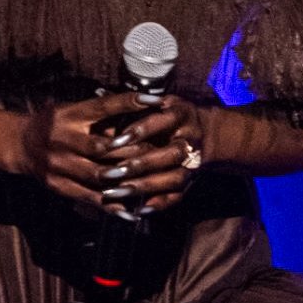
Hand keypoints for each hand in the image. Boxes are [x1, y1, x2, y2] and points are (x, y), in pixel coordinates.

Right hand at [12, 92, 200, 213]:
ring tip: (152, 179)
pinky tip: (131, 207)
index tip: (157, 101)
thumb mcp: (74, 110)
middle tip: (161, 150)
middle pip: (103, 147)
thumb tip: (142, 106)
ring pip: (98, 174)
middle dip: (133, 149)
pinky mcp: (57, 185)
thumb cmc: (57, 122)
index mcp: (69, 115)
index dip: (130, 103)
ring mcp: (58, 164)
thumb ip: (102, 113)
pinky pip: (89, 196)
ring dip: (126, 178)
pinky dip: (112, 203)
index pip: (103, 107)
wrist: (21, 144)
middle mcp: (62, 138)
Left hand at [94, 96, 207, 214]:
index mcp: (180, 114)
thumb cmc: (167, 114)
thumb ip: (131, 102)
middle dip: (140, 164)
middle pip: (170, 154)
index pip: (160, 122)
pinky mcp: (191, 181)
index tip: (114, 141)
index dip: (139, 131)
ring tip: (115, 193)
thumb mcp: (155, 101)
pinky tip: (137, 210)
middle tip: (110, 173)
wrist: (204, 132)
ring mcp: (193, 162)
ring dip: (144, 187)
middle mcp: (190, 138)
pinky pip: (177, 196)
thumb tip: (98, 92)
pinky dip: (159, 204)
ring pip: (173, 178)